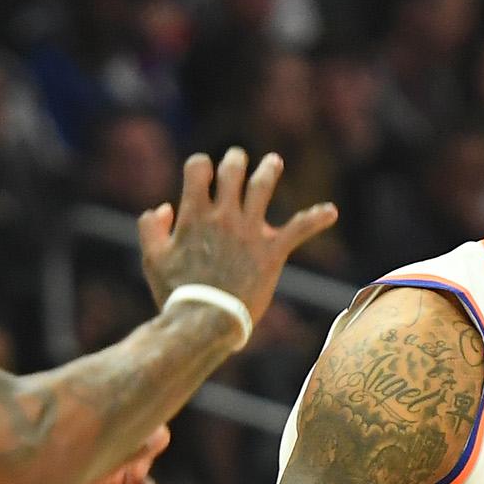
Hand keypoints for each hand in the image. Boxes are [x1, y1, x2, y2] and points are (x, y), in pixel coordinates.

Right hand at [139, 148, 337, 328]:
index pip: (199, 167)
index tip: (202, 173)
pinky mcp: (272, 250)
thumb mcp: (152, 260)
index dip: (200, 165)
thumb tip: (164, 208)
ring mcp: (250, 230)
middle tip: (237, 161)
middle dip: (235, 161)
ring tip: (273, 163)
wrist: (206, 321)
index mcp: (194, 214)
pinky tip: (331, 212)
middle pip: (233, 170)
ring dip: (269, 170)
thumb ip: (151, 228)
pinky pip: (299, 228)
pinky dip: (316, 218)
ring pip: (262, 186)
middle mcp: (224, 215)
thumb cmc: (177, 294)